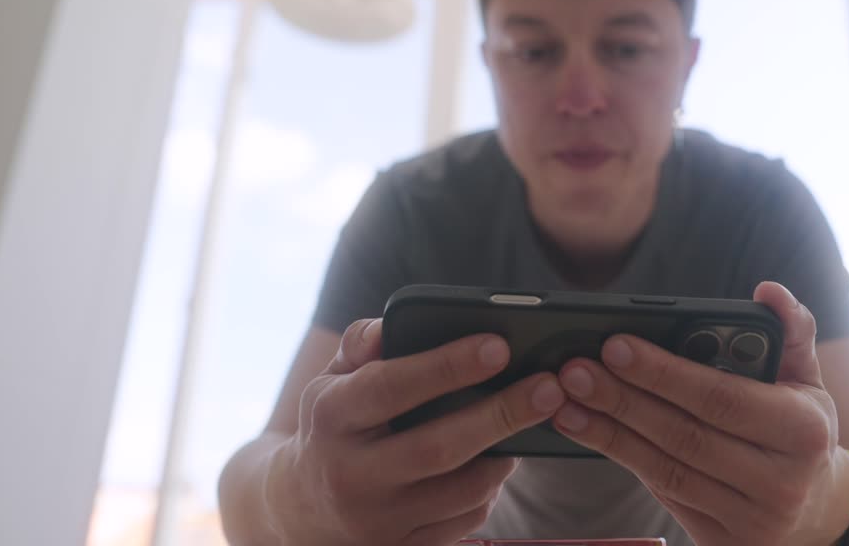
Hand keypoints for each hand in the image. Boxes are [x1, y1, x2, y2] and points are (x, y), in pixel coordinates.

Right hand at [265, 318, 566, 545]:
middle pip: (438, 447)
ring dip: (503, 456)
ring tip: (529, 421)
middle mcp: (349, 473)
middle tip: (549, 387)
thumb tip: (389, 324)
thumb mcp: (331, 379)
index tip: (499, 346)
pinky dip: (490, 491)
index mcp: (331, 417)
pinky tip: (498, 462)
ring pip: (461, 491)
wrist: (299, 508)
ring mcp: (375, 520)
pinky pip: (463, 523)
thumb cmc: (333, 424)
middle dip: (501, 415)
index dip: (447, 366)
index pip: (391, 387)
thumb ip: (361, 343)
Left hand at [550, 282, 848, 545]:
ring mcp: (752, 520)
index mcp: (803, 431)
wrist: (818, 512)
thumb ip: (791, 330)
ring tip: (567, 400)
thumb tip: (769, 291)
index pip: (721, 398)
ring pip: (666, 469)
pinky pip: (663, 492)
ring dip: (609, 432)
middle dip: (622, 399)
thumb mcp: (807, 379)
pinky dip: (621, 457)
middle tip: (574, 369)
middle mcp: (781, 482)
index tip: (615, 344)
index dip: (665, 373)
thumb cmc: (800, 428)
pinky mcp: (723, 542)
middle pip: (684, 435)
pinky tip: (587, 430)